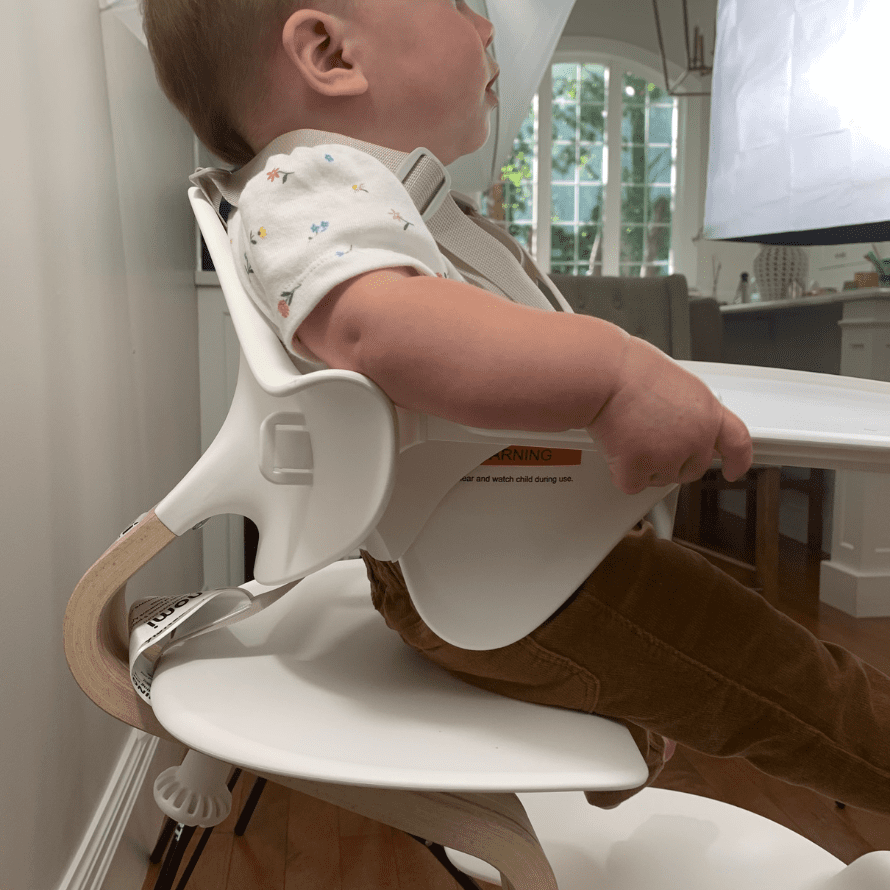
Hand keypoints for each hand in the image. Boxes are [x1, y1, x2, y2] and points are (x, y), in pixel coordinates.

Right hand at [587, 338, 752, 494]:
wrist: (603, 374)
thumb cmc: (629, 369)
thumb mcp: (676, 384)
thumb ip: (688, 411)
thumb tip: (680, 425)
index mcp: (708, 412)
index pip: (737, 443)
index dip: (738, 460)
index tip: (734, 470)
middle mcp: (695, 438)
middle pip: (691, 469)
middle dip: (672, 462)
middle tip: (648, 439)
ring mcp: (669, 456)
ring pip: (660, 478)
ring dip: (644, 465)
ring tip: (627, 432)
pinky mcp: (640, 469)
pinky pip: (632, 484)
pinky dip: (620, 470)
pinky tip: (614, 444)